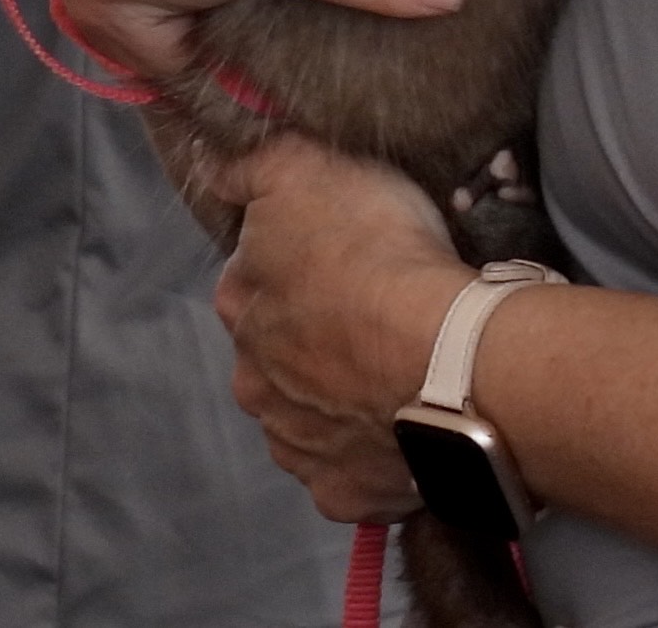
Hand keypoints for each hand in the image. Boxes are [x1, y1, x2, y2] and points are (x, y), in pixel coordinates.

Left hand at [213, 133, 472, 521]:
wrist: (445, 357)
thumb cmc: (378, 253)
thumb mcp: (310, 171)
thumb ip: (254, 166)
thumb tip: (212, 168)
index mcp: (241, 307)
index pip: (251, 279)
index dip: (294, 263)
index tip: (338, 256)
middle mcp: (254, 383)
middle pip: (276, 357)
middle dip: (310, 342)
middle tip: (372, 318)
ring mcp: (296, 445)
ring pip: (308, 417)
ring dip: (338, 400)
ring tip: (396, 374)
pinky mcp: (342, 492)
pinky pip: (350, 471)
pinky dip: (370, 453)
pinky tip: (403, 426)